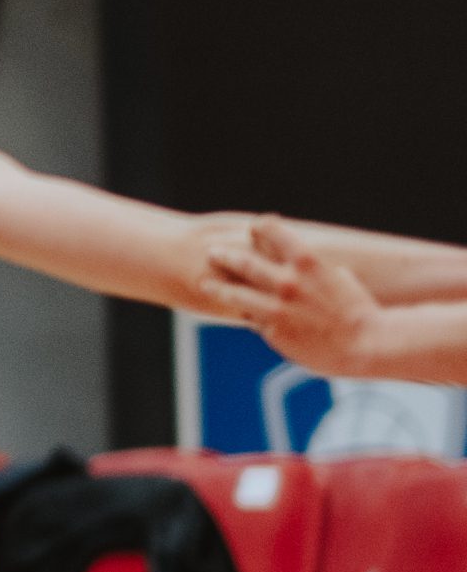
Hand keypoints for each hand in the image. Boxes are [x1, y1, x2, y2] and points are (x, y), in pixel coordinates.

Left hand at [208, 215, 384, 374]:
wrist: (367, 344)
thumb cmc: (359, 310)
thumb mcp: (340, 278)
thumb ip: (317, 270)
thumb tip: (306, 264)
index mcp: (308, 262)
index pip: (274, 231)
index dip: (260, 227)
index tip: (252, 227)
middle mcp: (287, 282)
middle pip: (244, 262)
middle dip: (224, 255)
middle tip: (211, 252)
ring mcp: (276, 308)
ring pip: (235, 294)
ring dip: (217, 287)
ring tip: (204, 284)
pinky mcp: (272, 332)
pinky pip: (251, 320)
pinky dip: (244, 314)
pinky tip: (235, 312)